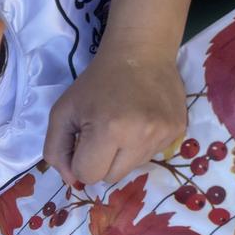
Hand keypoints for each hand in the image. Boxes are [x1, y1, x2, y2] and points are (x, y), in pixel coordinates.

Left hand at [45, 45, 186, 184]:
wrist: (141, 53)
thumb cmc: (95, 84)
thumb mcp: (62, 112)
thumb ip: (56, 151)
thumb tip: (72, 181)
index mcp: (108, 130)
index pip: (87, 175)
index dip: (79, 161)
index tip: (82, 140)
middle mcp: (140, 136)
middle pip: (109, 178)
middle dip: (100, 162)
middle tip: (101, 134)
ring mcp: (163, 135)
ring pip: (130, 170)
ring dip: (120, 156)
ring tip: (121, 126)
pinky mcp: (177, 132)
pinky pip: (149, 156)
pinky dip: (139, 146)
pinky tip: (139, 123)